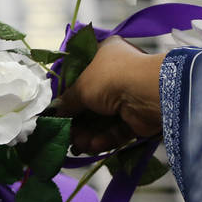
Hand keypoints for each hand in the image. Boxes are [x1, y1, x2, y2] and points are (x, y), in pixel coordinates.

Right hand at [57, 36, 164, 153]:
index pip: (81, 74)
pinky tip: (92, 146)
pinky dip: (104, 138)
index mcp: (104, 55)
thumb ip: (66, 102)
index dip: (68, 94)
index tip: (56, 110)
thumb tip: (53, 113)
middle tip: (64, 134)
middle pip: (91, 100)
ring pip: (103, 118)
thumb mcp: (80, 86)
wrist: (148, 92)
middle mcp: (117, 73)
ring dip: (88, 133)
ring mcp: (128, 96)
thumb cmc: (110, 78)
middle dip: (77, 120)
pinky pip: (116, 129)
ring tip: (77, 145)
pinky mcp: (137, 118)